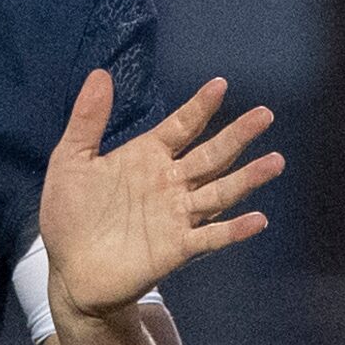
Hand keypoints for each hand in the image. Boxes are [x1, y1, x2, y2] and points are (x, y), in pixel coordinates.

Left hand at [40, 74, 281, 319]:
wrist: (70, 271)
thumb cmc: (70, 215)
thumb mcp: (71, 162)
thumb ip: (87, 120)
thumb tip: (100, 73)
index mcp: (147, 157)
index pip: (181, 127)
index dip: (199, 107)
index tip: (220, 85)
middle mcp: (169, 183)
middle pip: (211, 155)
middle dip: (237, 135)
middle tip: (264, 114)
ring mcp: (176, 215)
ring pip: (219, 191)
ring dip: (248, 178)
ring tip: (275, 161)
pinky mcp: (176, 248)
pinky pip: (210, 237)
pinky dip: (234, 230)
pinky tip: (257, 219)